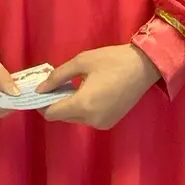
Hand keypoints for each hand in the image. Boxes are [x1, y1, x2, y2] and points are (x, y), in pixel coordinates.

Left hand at [40, 43, 159, 128]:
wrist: (144, 66)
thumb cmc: (112, 60)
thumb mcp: (81, 62)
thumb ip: (57, 76)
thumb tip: (40, 89)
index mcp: (83, 104)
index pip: (52, 114)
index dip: (42, 105)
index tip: (40, 92)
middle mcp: (91, 119)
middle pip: (62, 117)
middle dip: (56, 103)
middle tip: (57, 85)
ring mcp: (102, 124)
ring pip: (75, 118)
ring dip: (70, 105)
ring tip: (75, 86)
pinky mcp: (110, 123)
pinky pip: (88, 118)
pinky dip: (83, 109)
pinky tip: (89, 92)